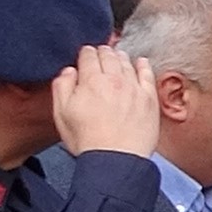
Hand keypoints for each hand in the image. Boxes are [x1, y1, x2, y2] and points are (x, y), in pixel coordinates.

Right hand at [53, 44, 160, 158]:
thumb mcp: (62, 114)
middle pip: (109, 55)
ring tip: (116, 56)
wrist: (116, 159)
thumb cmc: (88, 140)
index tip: (85, 54)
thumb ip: (62, 87)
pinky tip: (140, 62)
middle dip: (102, 52)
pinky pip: (147, 74)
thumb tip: (69, 71)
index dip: (86, 53)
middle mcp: (114, 80)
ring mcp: (134, 88)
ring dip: (120, 56)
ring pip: (127, 62)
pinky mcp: (149, 98)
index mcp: (91, 81)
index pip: (89, 56)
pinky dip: (143, 65)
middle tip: (100, 53)